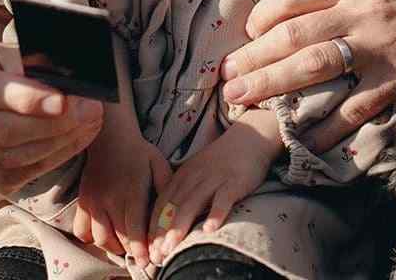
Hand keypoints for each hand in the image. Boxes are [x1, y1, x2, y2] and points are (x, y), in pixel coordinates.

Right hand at [0, 43, 103, 197]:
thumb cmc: (1, 67)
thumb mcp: (12, 53)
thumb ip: (32, 66)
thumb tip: (67, 87)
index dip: (24, 99)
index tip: (63, 101)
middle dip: (50, 124)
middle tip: (89, 110)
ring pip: (9, 157)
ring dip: (56, 143)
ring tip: (88, 123)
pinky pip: (15, 176)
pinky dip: (50, 159)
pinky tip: (73, 140)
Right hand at [73, 130, 170, 267]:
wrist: (110, 137)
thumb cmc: (139, 152)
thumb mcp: (159, 165)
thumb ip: (167, 189)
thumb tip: (175, 212)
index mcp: (132, 191)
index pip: (135, 228)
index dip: (141, 248)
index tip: (149, 262)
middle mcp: (110, 199)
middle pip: (120, 237)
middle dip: (132, 250)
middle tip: (142, 255)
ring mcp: (94, 202)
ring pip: (101, 238)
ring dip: (115, 247)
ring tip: (126, 245)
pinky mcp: (83, 202)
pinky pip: (82, 231)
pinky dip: (92, 239)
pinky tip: (105, 235)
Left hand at [147, 121, 277, 264]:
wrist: (248, 140)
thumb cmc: (220, 162)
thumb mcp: (195, 173)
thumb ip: (183, 193)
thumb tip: (167, 223)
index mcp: (182, 176)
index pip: (162, 203)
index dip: (153, 226)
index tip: (148, 247)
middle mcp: (194, 178)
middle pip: (174, 207)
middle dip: (162, 232)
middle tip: (156, 254)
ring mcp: (214, 179)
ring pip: (193, 204)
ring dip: (181, 226)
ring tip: (172, 246)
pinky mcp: (233, 182)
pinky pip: (223, 199)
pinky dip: (216, 214)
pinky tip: (210, 229)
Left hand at [220, 0, 395, 151]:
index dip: (263, 14)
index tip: (248, 30)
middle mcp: (362, 14)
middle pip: (294, 36)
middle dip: (253, 57)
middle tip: (224, 78)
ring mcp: (378, 51)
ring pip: (314, 69)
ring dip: (272, 86)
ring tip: (241, 101)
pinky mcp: (395, 81)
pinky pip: (354, 108)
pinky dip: (326, 126)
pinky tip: (300, 139)